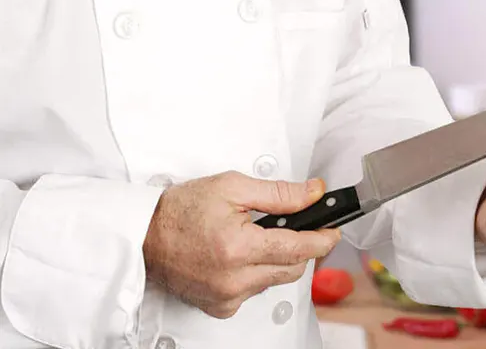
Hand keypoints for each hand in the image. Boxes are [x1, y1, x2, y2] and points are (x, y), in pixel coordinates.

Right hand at [143, 171, 340, 317]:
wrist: (145, 235)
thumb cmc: (180, 210)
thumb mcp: (232, 187)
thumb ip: (279, 193)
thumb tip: (312, 194)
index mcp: (238, 248)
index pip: (299, 248)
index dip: (323, 239)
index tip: (333, 232)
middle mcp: (234, 279)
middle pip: (293, 269)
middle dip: (300, 248)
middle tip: (295, 229)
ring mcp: (227, 297)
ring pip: (275, 281)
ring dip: (276, 261)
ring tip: (257, 239)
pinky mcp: (220, 307)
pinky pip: (254, 292)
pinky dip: (256, 275)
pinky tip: (241, 258)